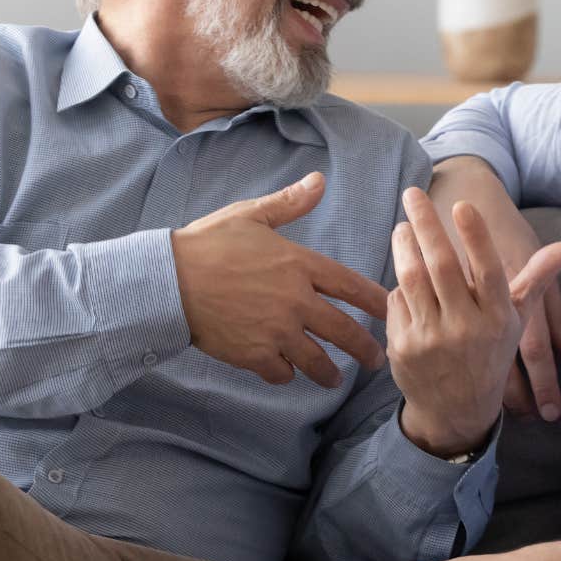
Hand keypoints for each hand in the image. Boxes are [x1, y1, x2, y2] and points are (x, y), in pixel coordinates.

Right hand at [171, 172, 388, 387]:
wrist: (168, 280)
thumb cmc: (208, 243)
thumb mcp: (251, 216)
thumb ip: (290, 203)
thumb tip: (319, 180)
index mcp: (299, 265)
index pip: (352, 286)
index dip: (377, 302)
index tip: (392, 311)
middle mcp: (296, 301)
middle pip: (344, 332)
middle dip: (365, 349)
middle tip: (377, 360)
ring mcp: (276, 331)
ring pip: (317, 360)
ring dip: (330, 373)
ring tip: (336, 379)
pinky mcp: (254, 354)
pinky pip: (282, 373)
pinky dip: (287, 375)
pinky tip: (288, 373)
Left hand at [389, 188, 560, 455]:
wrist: (458, 411)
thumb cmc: (490, 354)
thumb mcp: (515, 321)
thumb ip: (535, 280)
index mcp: (497, 318)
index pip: (487, 271)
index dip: (475, 238)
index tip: (462, 205)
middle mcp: (466, 328)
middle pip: (442, 267)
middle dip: (427, 225)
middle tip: (414, 194)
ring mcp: (433, 339)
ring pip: (413, 280)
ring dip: (404, 247)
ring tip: (402, 225)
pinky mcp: (405, 347)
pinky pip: (397, 302)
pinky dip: (399, 284)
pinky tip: (401, 270)